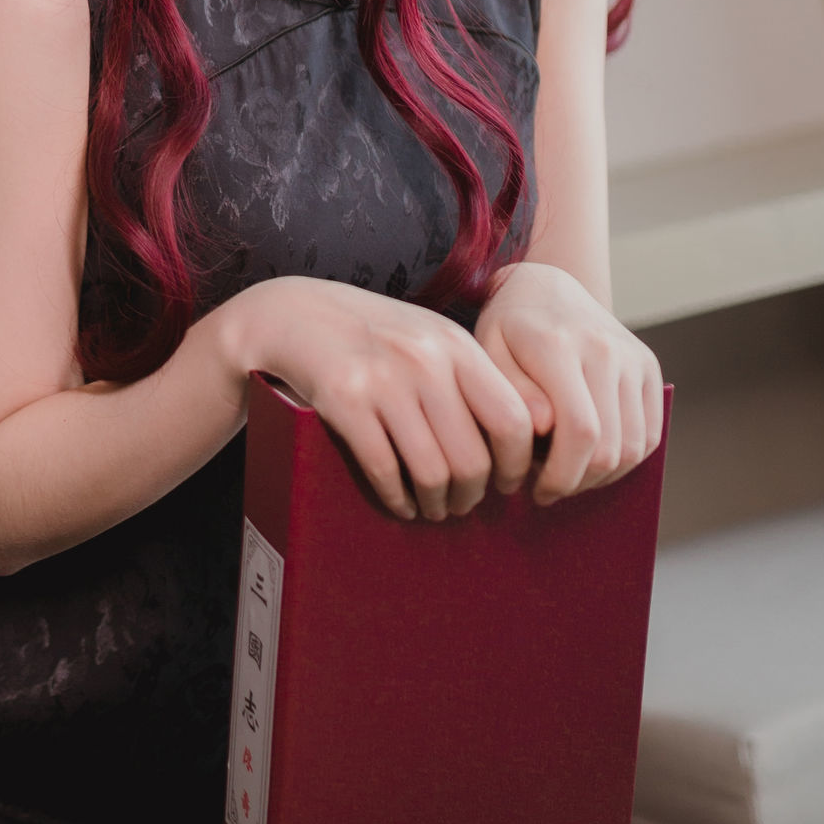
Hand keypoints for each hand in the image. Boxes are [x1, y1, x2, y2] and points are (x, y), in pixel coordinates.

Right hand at [224, 276, 536, 522]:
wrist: (295, 315)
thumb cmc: (373, 336)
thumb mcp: (429, 339)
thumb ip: (472, 376)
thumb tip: (527, 438)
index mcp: (457, 346)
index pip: (513, 420)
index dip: (516, 465)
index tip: (507, 484)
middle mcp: (425, 361)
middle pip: (473, 458)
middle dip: (472, 495)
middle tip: (464, 505)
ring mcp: (384, 381)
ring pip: (432, 472)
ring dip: (435, 503)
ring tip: (433, 508)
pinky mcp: (344, 401)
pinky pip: (384, 469)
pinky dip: (396, 498)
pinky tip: (400, 503)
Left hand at [474, 262, 663, 504]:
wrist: (545, 286)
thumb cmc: (507, 328)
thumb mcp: (487, 353)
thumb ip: (511, 391)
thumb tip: (546, 427)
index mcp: (559, 345)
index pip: (579, 431)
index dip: (561, 475)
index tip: (535, 491)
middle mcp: (605, 349)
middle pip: (609, 446)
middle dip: (579, 482)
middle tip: (549, 490)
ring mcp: (632, 357)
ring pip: (634, 447)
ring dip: (603, 477)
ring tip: (569, 475)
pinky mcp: (648, 366)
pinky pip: (650, 433)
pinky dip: (626, 460)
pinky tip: (593, 461)